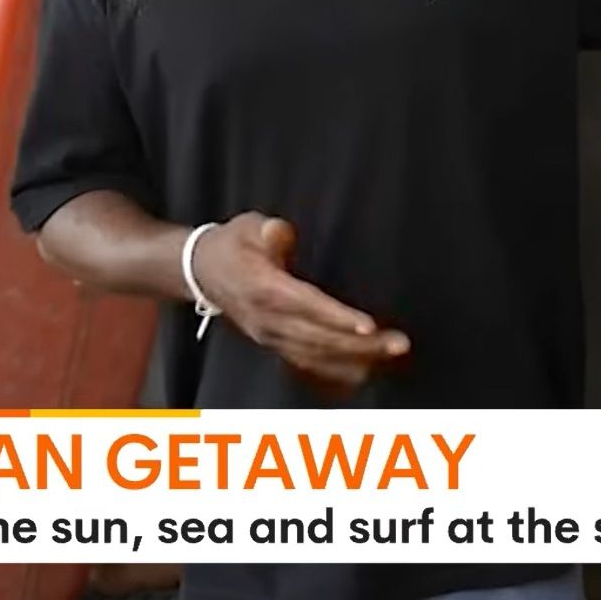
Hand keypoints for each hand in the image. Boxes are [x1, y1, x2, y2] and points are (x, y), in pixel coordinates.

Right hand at [190, 213, 409, 395]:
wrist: (201, 272)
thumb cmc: (231, 245)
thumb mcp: (245, 227)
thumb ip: (266, 231)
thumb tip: (280, 232)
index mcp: (264, 288)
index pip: (306, 306)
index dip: (337, 317)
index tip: (368, 326)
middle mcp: (268, 319)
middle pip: (319, 337)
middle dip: (361, 343)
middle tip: (399, 342)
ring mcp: (271, 336)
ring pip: (317, 355)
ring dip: (356, 358)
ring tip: (392, 354)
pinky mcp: (275, 343)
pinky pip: (307, 363)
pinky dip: (336, 371)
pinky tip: (364, 372)